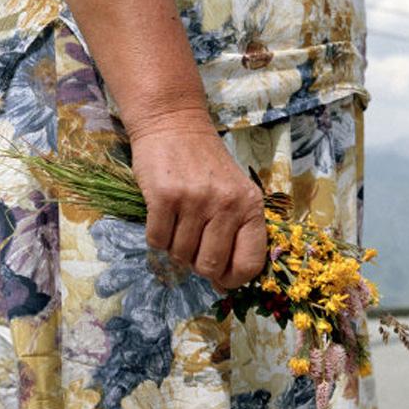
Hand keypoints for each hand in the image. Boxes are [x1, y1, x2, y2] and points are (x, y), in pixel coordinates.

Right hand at [128, 112, 267, 291]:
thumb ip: (236, 234)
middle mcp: (227, 204)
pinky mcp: (165, 196)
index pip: (249, 264)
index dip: (232, 279)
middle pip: (210, 266)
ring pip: (180, 255)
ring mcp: (196, 200)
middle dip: (197, 264)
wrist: (176, 124)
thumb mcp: (235, 193)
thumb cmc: (207, 165)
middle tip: (193, 244)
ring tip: (178, 222)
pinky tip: (163, 216)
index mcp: (251, 207)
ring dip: (175, 247)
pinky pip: (157, 241)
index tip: (220, 276)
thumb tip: (224, 285)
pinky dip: (156, 237)